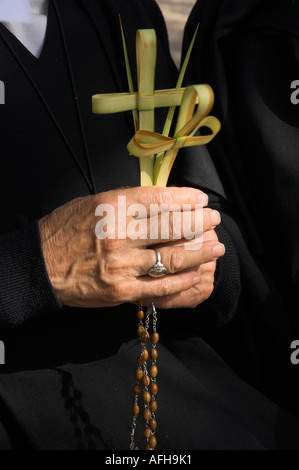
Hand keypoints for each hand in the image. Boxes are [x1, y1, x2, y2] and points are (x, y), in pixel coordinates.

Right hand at [39, 186, 223, 307]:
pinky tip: (197, 273)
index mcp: (112, 207)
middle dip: (199, 223)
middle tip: (214, 220)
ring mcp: (122, 265)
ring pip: (172, 257)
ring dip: (199, 251)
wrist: (40, 266)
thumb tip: (163, 200)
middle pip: (171, 226)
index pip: (160, 199)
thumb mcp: (93, 203)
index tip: (202, 200)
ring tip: (216, 246)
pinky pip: (161, 286)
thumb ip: (127, 202)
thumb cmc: (65, 230)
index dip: (186, 199)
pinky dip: (183, 280)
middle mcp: (119, 234)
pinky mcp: (122, 291)